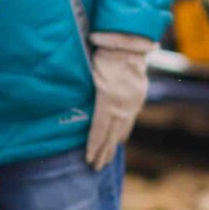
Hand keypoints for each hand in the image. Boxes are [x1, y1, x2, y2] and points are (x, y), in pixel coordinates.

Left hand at [85, 32, 154, 169]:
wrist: (129, 41)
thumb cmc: (103, 53)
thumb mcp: (90, 73)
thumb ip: (83, 94)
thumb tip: (69, 110)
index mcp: (107, 100)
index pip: (98, 130)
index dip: (93, 147)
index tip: (88, 160)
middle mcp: (122, 105)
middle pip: (111, 135)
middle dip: (103, 153)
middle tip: (96, 168)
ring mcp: (133, 102)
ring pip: (123, 130)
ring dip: (114, 145)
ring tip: (106, 158)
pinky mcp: (139, 97)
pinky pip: (131, 119)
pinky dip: (124, 132)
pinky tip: (119, 139)